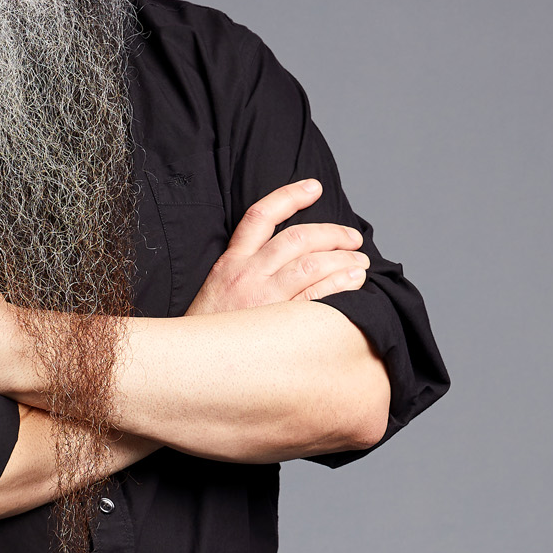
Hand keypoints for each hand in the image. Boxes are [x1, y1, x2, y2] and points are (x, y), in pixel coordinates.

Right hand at [185, 179, 368, 315]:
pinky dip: (341, 286)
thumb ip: (245, 270)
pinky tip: (355, 284)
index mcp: (231, 262)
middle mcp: (247, 275)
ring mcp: (264, 299)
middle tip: (353, 238)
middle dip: (332, 234)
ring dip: (344, 260)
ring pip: (312, 265)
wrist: (191, 366)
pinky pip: (318, 298)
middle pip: (297, 238)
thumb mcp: (217, 289)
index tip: (313, 187)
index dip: (289, 196)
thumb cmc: (210, 331)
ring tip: (360, 263)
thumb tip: (287, 258)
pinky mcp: (278, 324)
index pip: (260, 216)